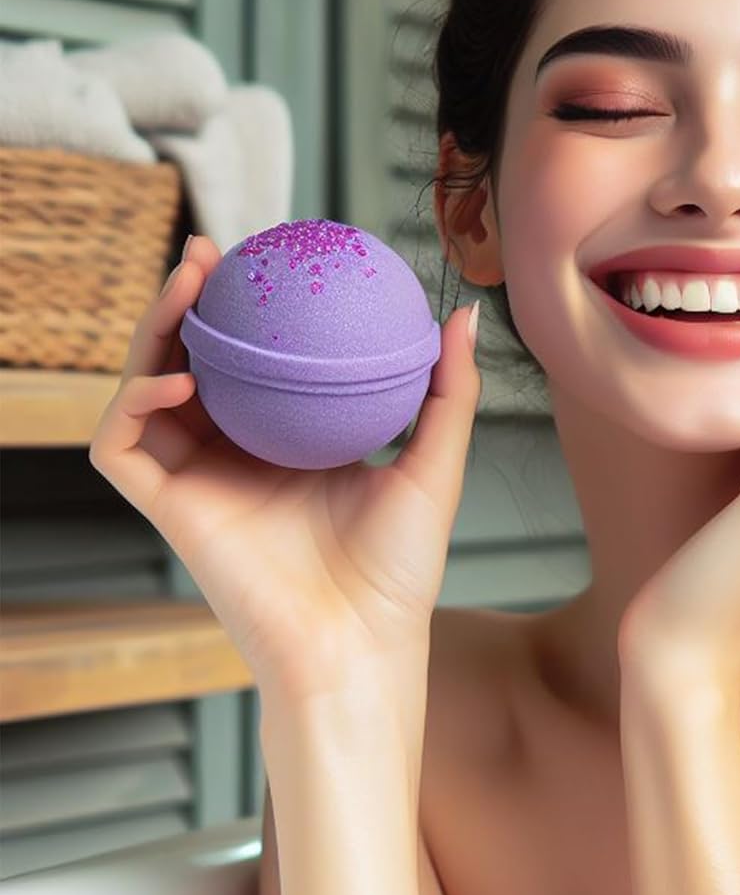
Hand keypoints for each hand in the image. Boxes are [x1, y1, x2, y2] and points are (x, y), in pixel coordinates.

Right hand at [89, 236, 484, 699]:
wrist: (361, 642)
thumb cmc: (400, 572)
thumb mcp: (434, 465)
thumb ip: (447, 392)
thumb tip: (462, 316)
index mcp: (288, 444)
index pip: (254, 362)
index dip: (248, 310)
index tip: (266, 259)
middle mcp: (235, 457)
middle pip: (192, 362)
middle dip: (188, 302)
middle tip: (209, 252)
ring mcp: (196, 481)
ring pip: (146, 389)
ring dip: (153, 332)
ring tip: (186, 284)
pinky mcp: (166, 510)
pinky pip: (123, 444)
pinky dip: (135, 402)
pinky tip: (178, 378)